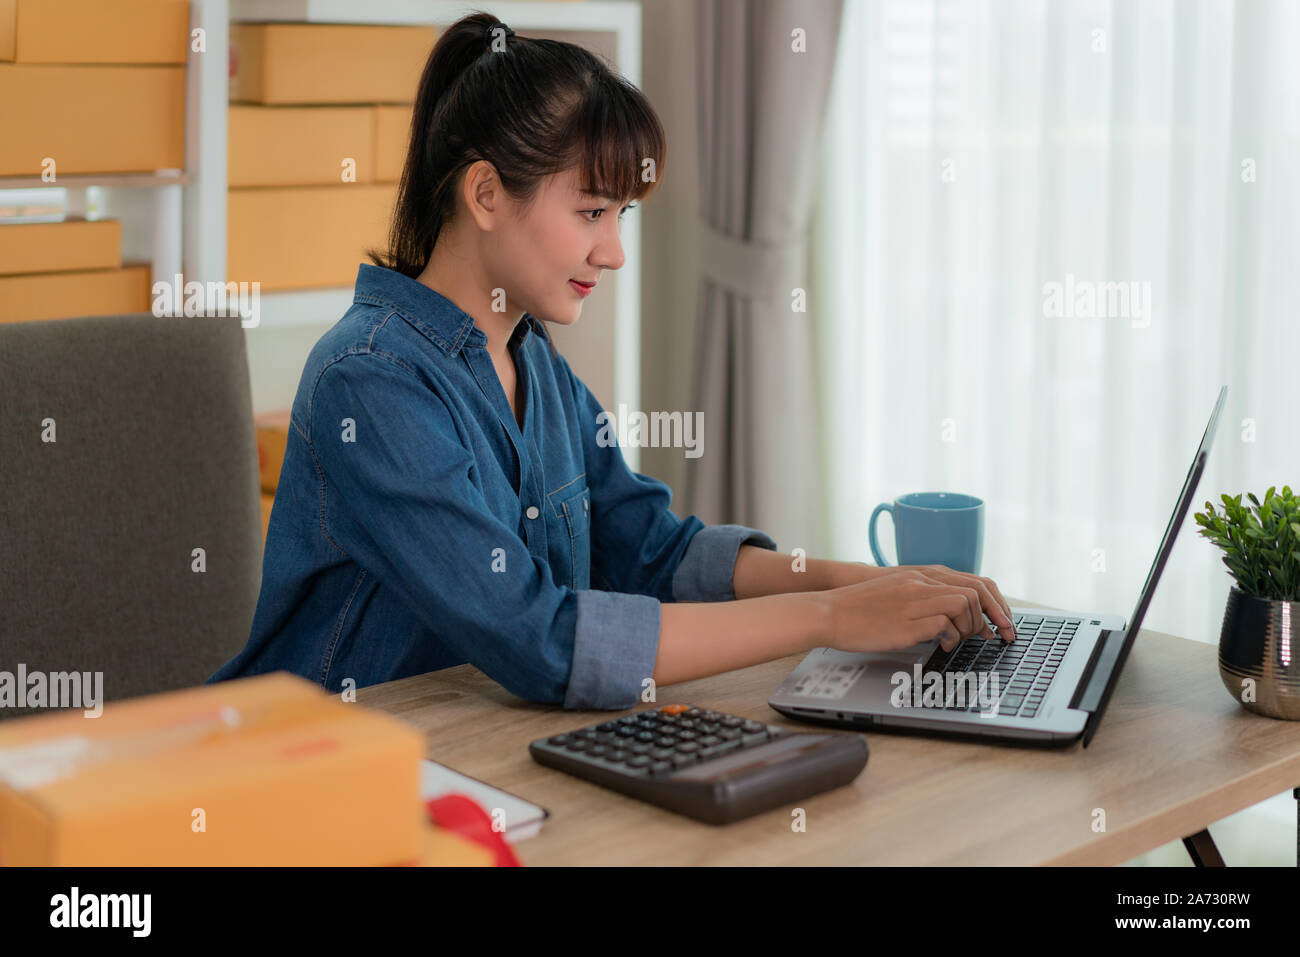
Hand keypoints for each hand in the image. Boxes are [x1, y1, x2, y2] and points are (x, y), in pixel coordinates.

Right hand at [821, 565, 1015, 654]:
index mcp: (922, 574)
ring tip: (961, 640)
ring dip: (971, 626)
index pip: (976, 581)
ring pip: (964, 604)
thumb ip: (925, 597)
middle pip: (976, 591)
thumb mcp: (898, 592)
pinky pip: (944, 625)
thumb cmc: (862, 608)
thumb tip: (957, 616)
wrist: (830, 611)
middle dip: (996, 616)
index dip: (998, 603)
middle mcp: (922, 582)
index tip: (1005, 622)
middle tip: (999, 636)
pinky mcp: (907, 621)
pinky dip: (951, 637)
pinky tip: (942, 645)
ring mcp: (915, 600)